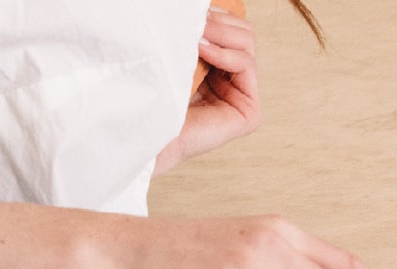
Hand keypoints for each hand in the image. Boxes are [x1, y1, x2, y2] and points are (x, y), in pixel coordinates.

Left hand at [155, 7, 262, 173]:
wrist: (148, 129)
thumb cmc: (156, 91)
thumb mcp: (181, 51)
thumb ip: (199, 32)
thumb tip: (207, 6)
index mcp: (218, 71)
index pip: (233, 28)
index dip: (217, 15)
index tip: (192, 15)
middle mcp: (232, 85)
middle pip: (245, 32)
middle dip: (221, 22)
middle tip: (196, 23)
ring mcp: (243, 100)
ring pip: (248, 42)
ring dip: (220, 33)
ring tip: (196, 38)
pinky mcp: (249, 114)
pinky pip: (246, 64)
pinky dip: (224, 53)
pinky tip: (201, 52)